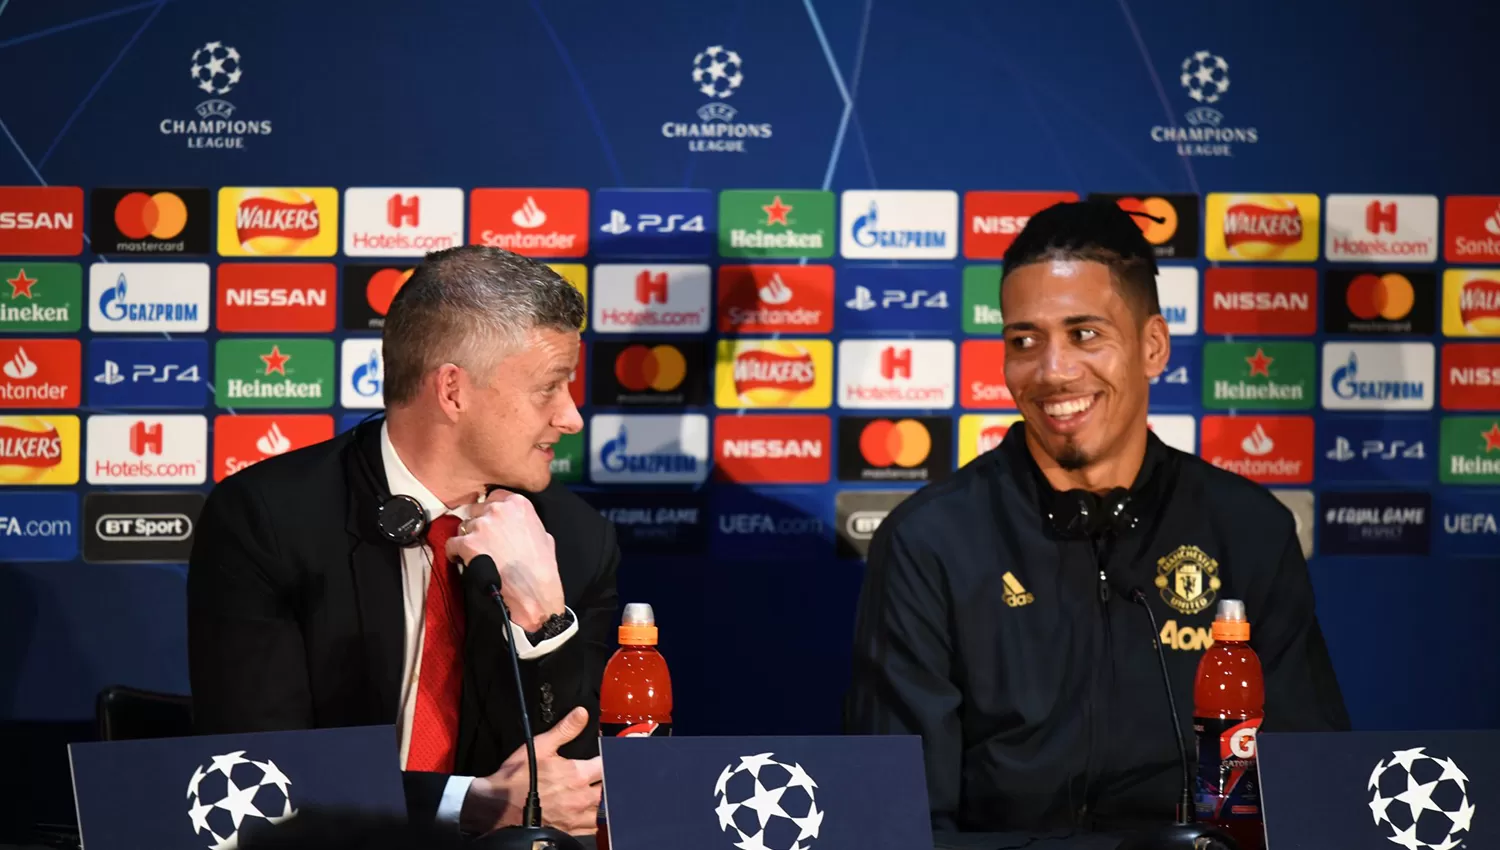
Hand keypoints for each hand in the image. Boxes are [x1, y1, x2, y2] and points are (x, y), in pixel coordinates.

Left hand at [447, 490, 565, 631]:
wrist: (533, 589)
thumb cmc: (542, 566)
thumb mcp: (543, 534)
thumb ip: (526, 521)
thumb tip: (517, 524)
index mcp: (518, 503)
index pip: (495, 496)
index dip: (490, 510)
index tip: (490, 521)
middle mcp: (498, 509)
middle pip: (477, 510)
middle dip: (478, 523)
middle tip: (483, 540)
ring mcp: (482, 525)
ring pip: (464, 526)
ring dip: (468, 538)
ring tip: (474, 553)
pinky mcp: (468, 543)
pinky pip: (451, 544)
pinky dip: (454, 553)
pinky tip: (461, 560)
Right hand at [461, 706, 602, 835]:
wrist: (498, 807)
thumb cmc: (515, 779)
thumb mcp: (539, 746)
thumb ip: (565, 730)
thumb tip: (582, 714)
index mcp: (577, 775)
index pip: (607, 764)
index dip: (609, 757)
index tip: (608, 755)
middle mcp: (581, 798)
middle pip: (609, 788)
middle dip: (606, 780)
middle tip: (600, 776)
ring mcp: (576, 817)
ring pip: (602, 810)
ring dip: (601, 801)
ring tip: (594, 793)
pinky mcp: (570, 831)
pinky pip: (592, 827)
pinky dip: (593, 819)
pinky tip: (586, 812)